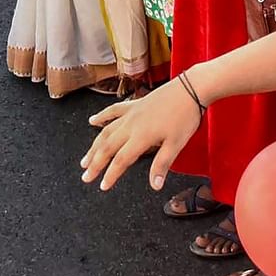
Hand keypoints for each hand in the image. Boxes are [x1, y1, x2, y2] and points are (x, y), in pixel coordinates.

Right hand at [80, 77, 205, 190]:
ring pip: (106, 131)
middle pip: (108, 147)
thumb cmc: (185, 116)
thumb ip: (162, 165)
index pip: (121, 160)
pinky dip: (102, 116)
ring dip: (94, 146)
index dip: (110, 175)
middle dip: (95, 163)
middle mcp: (131, 125)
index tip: (103, 186)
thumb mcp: (176, 144)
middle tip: (86, 177)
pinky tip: (92, 121)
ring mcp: (131, 113)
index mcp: (141, 137)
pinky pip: (113, 111)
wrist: (191, 88)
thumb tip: (154, 186)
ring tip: (85, 159)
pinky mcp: (135, 104)